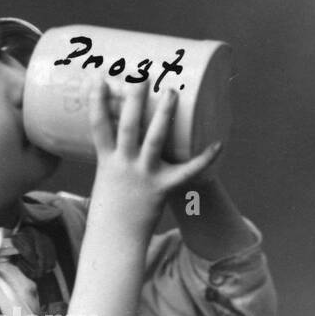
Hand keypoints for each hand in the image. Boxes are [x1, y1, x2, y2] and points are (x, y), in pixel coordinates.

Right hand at [88, 75, 223, 234]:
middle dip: (134, 100)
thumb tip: (126, 136)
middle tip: (140, 75)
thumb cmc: (110, 209)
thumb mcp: (106, 179)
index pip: (99, 126)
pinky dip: (204, 159)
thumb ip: (118, 157)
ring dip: (164, 114)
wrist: (116, 239)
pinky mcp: (163, 188)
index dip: (96, 101)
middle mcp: (125, 165)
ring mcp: (145, 176)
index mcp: (107, 161)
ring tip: (171, 91)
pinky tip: (218, 144)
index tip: (98, 77)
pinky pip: (187, 172)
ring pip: (154, 140)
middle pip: (129, 126)